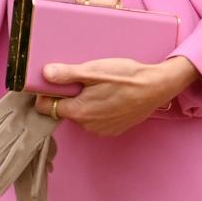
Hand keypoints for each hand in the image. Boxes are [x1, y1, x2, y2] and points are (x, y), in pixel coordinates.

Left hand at [34, 56, 198, 136]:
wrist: (156, 87)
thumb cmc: (125, 77)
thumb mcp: (93, 70)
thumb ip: (67, 74)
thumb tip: (45, 74)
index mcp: (80, 112)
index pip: (47, 108)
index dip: (45, 95)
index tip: (51, 83)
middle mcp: (88, 126)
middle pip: (65, 110)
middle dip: (68, 95)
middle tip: (81, 79)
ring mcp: (102, 130)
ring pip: (81, 115)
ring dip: (83, 101)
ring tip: (98, 85)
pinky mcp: (114, 129)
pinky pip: (95, 119)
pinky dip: (97, 108)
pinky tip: (108, 94)